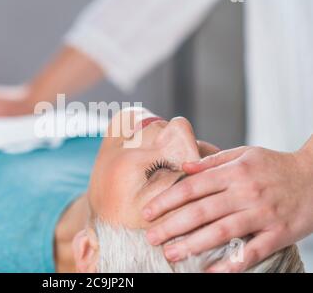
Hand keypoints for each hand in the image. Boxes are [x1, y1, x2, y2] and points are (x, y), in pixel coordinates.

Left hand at [142, 141, 312, 271]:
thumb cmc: (274, 165)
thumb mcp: (244, 154)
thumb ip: (212, 162)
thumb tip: (183, 167)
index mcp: (233, 172)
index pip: (192, 187)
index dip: (166, 200)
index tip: (147, 212)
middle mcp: (245, 192)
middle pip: (201, 211)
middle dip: (171, 225)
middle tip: (151, 238)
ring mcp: (262, 214)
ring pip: (222, 231)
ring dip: (193, 245)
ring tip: (171, 254)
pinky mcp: (279, 233)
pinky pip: (252, 251)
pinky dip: (232, 263)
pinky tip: (211, 272)